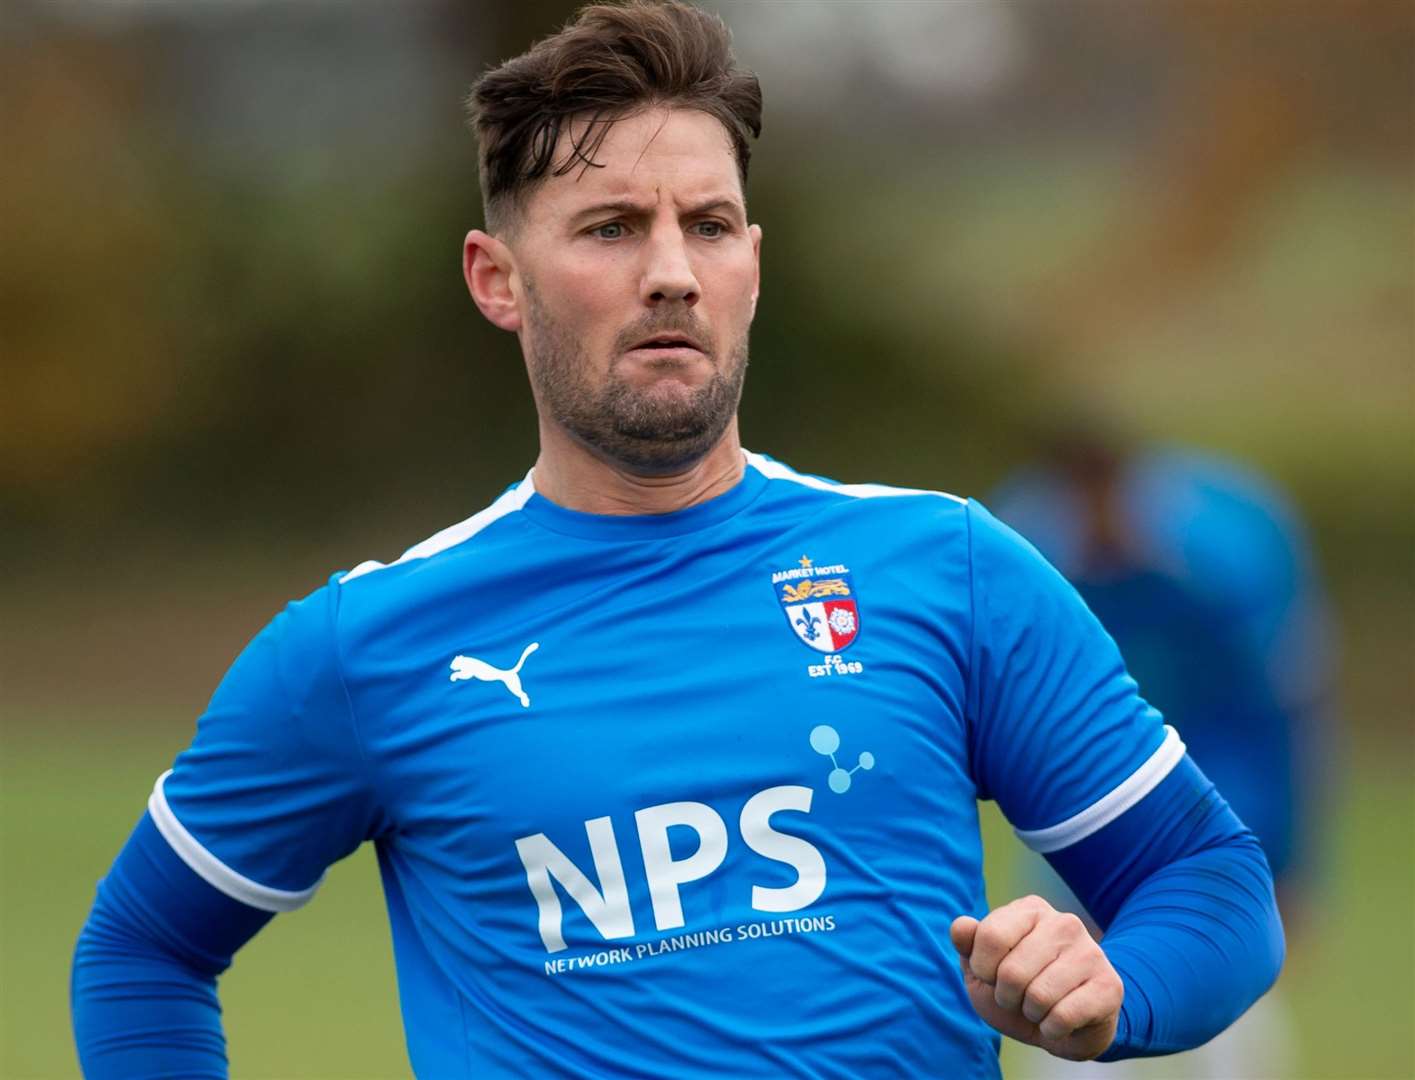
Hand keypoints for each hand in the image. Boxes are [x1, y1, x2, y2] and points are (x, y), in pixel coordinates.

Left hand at [950, 895, 1122, 1060]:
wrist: (1066, 1026)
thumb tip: (961, 926)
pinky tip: (1062, 1021)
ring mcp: (1091, 952)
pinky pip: (1063, 1017)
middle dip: (1007, 997)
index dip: (983, 969)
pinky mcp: (1109, 986)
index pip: (990, 936)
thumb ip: (967, 945)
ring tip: (1041, 1007)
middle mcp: (1064, 922)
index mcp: (1030, 909)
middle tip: (1020, 997)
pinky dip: (1052, 1029)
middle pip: (1011, 972)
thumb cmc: (1018, 992)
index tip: (993, 975)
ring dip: (1031, 1014)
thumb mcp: (983, 970)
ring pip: (1038, 996)